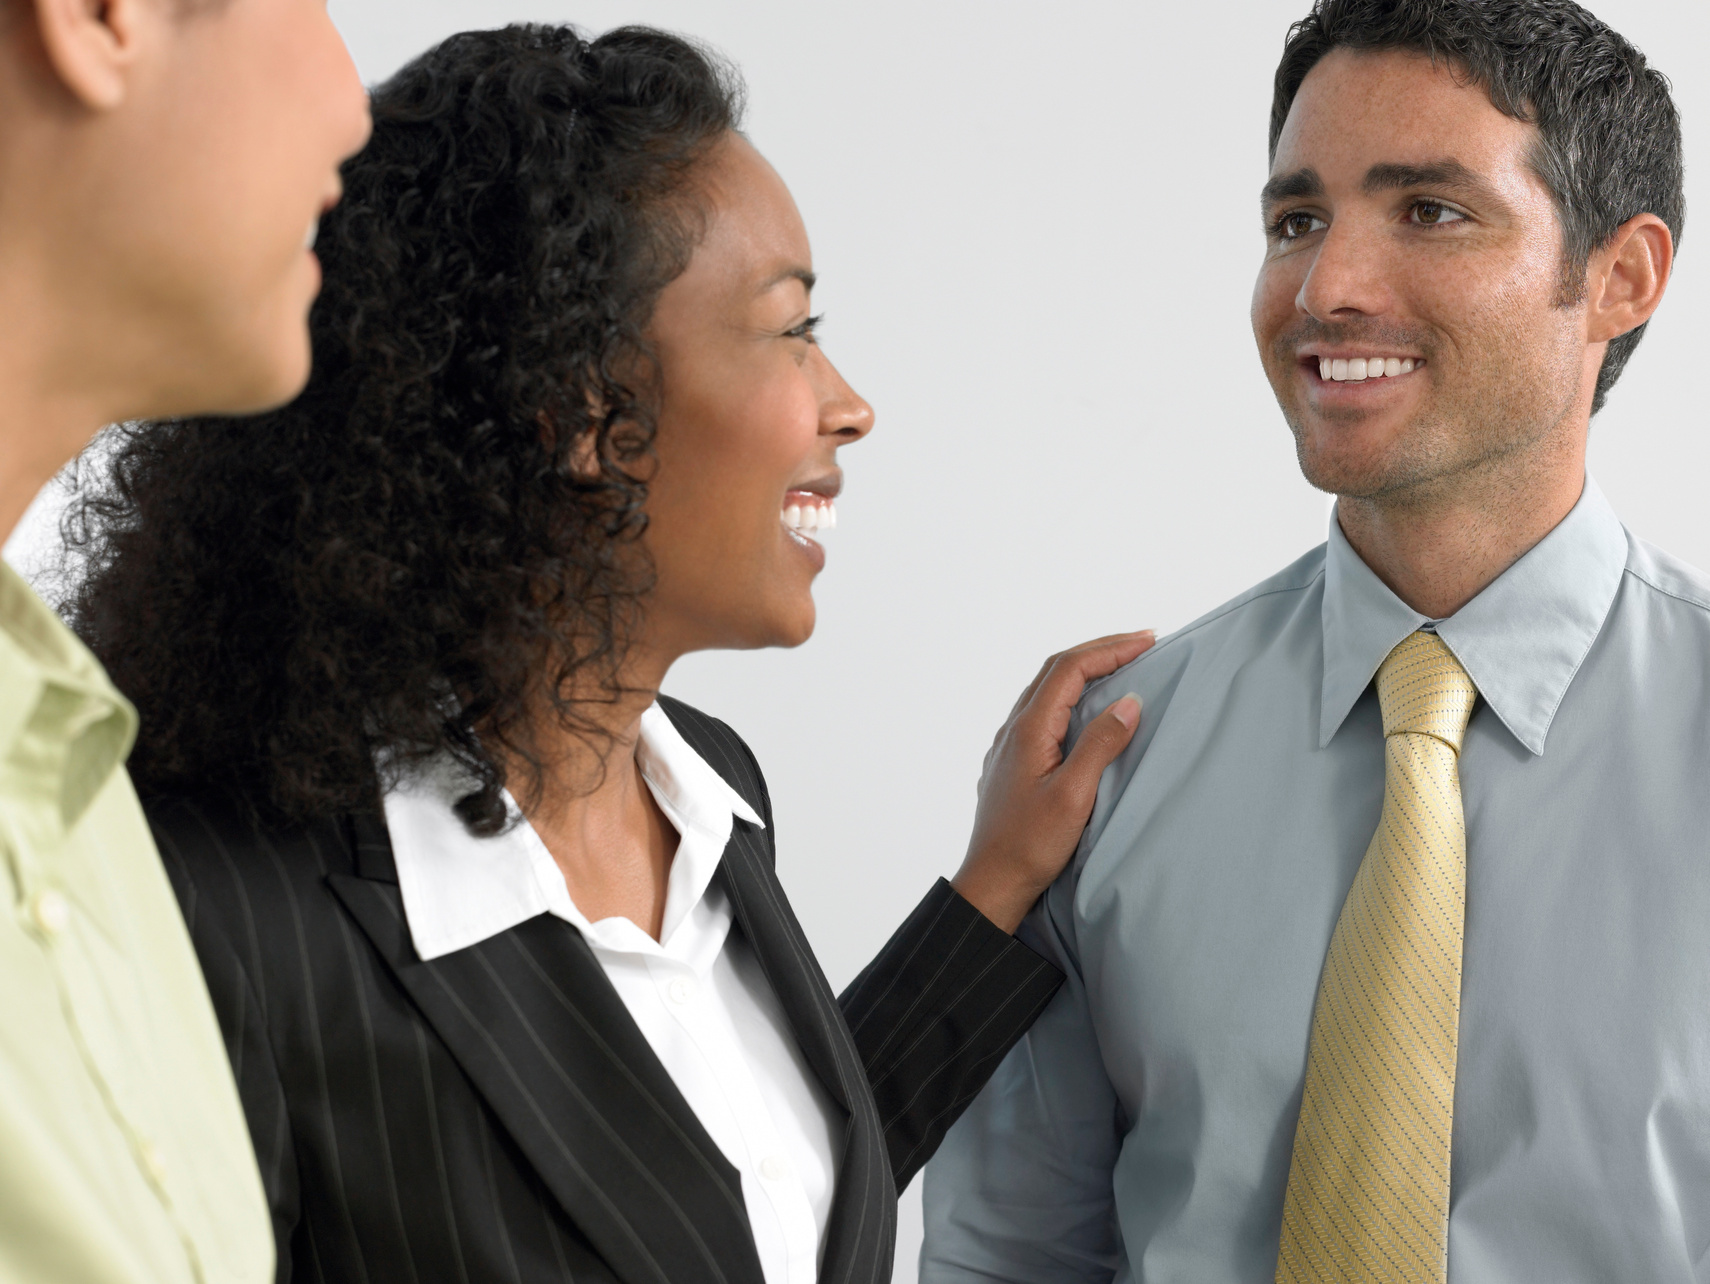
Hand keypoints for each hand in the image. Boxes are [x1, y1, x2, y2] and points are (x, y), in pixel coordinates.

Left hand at [951, 631, 1153, 932]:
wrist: (992, 882)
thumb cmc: (1030, 846)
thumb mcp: (1074, 796)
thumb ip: (1100, 745)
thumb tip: (1130, 702)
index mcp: (1029, 730)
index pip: (1070, 669)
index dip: (1110, 648)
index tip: (1148, 640)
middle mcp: (1014, 729)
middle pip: (1056, 670)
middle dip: (1100, 650)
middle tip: (1142, 643)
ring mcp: (1011, 745)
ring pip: (1048, 689)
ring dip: (1086, 670)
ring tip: (1123, 665)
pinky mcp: (1015, 762)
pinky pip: (1044, 711)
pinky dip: (1073, 695)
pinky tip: (1090, 709)